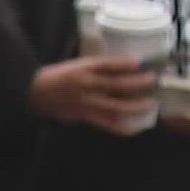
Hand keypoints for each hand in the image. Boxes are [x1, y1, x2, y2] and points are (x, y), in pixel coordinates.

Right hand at [29, 56, 156, 134]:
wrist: (36, 92)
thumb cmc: (58, 76)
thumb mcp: (77, 64)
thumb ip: (97, 66)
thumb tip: (125, 66)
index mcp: (83, 68)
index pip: (109, 64)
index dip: (127, 63)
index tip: (142, 63)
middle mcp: (87, 85)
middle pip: (118, 85)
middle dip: (139, 83)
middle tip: (153, 81)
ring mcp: (87, 102)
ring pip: (117, 106)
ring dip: (137, 106)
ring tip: (150, 104)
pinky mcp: (85, 116)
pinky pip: (108, 124)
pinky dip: (123, 127)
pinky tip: (135, 126)